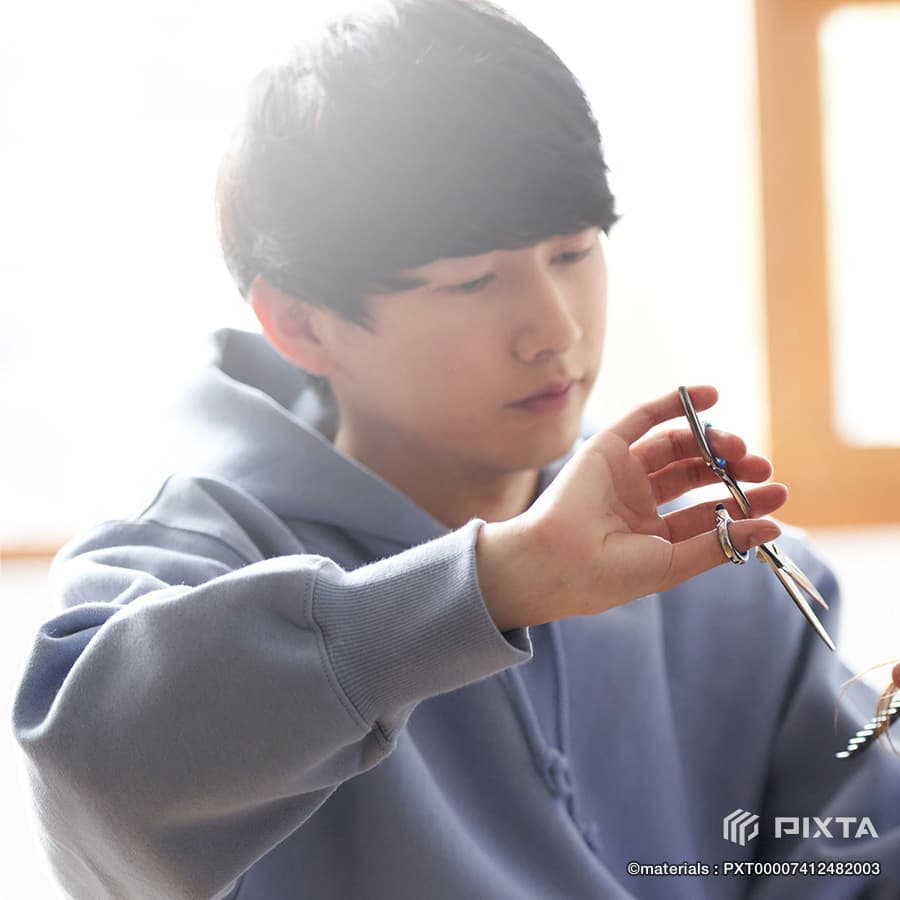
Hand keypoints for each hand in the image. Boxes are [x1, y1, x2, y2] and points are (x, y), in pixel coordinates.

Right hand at [477, 386, 786, 628]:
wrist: (555, 562)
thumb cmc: (607, 575)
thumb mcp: (673, 564)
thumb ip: (720, 543)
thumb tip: (773, 527)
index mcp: (651, 534)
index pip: (706, 511)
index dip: (743, 502)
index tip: (777, 496)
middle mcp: (637, 501)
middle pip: (695, 474)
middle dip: (732, 468)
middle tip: (761, 466)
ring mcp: (621, 473)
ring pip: (675, 446)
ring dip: (711, 440)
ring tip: (738, 446)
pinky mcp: (605, 448)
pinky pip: (643, 419)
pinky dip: (675, 404)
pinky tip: (710, 395)